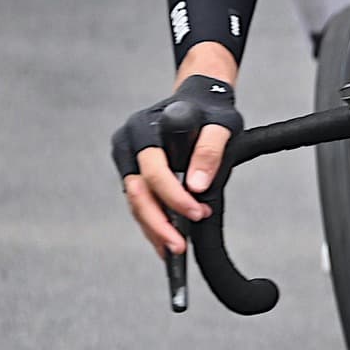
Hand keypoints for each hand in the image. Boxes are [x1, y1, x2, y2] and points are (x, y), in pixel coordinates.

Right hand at [111, 71, 241, 257]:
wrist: (199, 100)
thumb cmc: (210, 109)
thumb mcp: (221, 124)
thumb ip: (210, 151)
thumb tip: (197, 186)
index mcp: (143, 128)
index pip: (154, 171)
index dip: (173, 197)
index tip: (197, 213)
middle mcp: (129, 144)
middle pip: (137, 193)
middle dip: (158, 223)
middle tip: (179, 246)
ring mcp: (128, 160)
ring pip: (136, 203)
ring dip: (155, 228)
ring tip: (174, 250)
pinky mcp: (134, 172)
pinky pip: (141, 202)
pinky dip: (154, 222)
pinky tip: (166, 241)